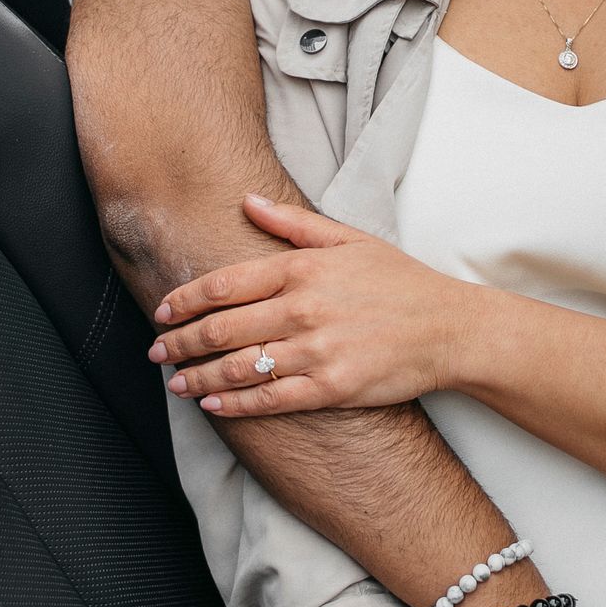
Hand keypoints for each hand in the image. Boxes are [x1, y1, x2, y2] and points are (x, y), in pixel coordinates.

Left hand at [150, 195, 476, 415]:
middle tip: (156, 352)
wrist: (449, 329)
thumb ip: (293, 223)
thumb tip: (247, 200)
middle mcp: (304, 309)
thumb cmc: (401, 282)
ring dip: (198, 377)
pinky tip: (213, 405)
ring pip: (239, 367)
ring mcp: (317, 351)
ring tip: (175, 383)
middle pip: (222, 329)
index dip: (184, 301)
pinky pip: (271, 399)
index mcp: (304, 269)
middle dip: (180, 343)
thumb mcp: (350, 239)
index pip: (225, 285)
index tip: (162, 312)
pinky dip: (235, 404)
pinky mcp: (331, 388)